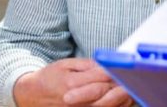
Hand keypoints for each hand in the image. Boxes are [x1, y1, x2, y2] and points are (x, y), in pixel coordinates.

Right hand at [13, 58, 132, 106]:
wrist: (30, 96)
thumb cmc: (49, 78)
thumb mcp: (66, 65)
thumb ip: (88, 65)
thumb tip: (107, 65)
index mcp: (72, 85)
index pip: (101, 79)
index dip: (117, 74)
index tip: (127, 68)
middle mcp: (76, 102)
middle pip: (107, 97)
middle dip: (123, 88)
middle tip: (136, 80)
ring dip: (123, 99)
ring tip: (133, 89)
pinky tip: (124, 99)